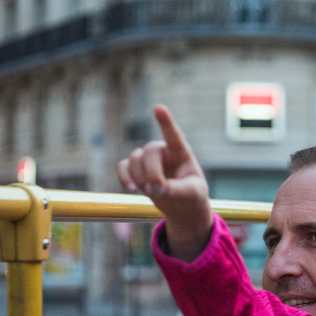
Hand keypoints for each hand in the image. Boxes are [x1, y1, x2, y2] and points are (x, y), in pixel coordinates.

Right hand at [117, 105, 212, 261]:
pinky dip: (124, 177)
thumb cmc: (192, 196)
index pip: (173, 135)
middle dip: (152, 172)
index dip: (166, 122)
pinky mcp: (136, 170)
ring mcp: (148, 159)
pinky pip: (123, 167)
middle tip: (158, 191)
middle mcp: (163, 151)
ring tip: (152, 193)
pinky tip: (131, 188)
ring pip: (135, 159)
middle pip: (149, 151)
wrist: (182, 207)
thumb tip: (155, 189)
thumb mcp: (191, 193)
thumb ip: (175, 189)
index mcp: (181, 152)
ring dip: (140, 177)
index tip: (158, 108)